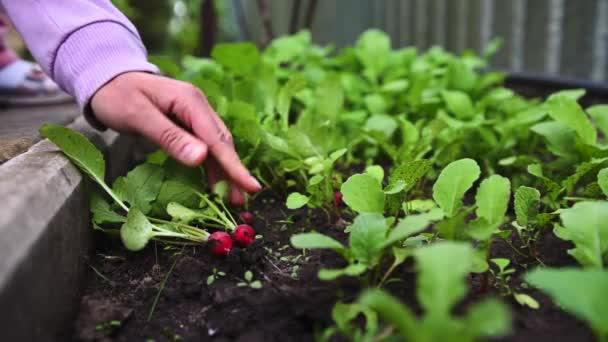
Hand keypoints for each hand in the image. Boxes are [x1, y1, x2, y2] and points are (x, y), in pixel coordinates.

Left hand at [90, 72, 260, 204]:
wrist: (107, 78)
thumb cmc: (117, 95)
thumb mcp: (138, 115)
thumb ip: (170, 137)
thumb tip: (201, 158)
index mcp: (190, 101)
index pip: (217, 139)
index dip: (234, 165)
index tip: (251, 186)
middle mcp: (199, 107)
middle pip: (222, 144)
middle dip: (234, 173)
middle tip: (242, 201)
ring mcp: (195, 115)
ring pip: (216, 147)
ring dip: (225, 172)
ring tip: (233, 199)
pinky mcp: (188, 124)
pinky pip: (205, 147)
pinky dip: (212, 166)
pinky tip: (215, 182)